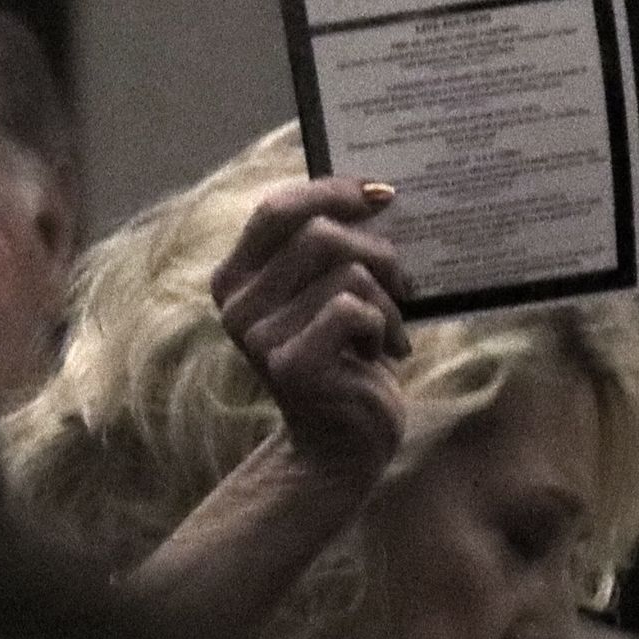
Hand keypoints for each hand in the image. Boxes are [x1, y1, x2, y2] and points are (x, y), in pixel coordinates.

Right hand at [211, 177, 409, 486]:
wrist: (342, 447)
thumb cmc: (345, 360)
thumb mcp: (329, 295)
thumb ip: (331, 250)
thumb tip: (376, 192)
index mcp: (236, 279)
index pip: (277, 210)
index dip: (331, 191)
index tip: (381, 195)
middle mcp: (237, 307)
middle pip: (319, 234)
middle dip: (378, 251)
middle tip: (401, 284)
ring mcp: (259, 338)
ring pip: (346, 272)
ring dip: (387, 298)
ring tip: (390, 329)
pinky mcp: (291, 367)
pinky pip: (352, 310)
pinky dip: (383, 326)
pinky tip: (382, 353)